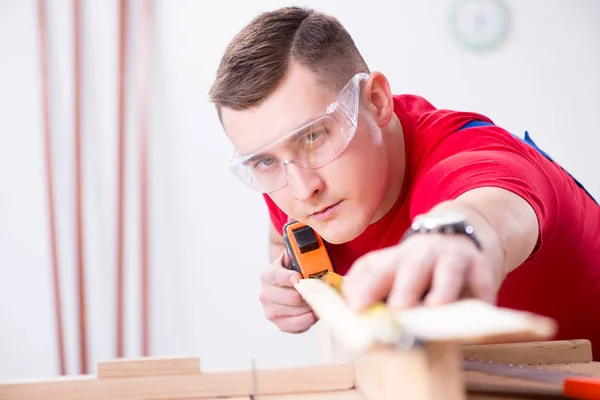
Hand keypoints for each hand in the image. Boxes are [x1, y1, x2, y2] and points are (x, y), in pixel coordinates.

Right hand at [259, 251, 317, 332]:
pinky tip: (312, 312)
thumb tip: (310, 251)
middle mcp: (265, 294)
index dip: (288, 278)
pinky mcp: (280, 324)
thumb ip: (299, 254)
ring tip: (317, 300)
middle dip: (307, 294)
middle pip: (290, 297)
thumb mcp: (294, 259)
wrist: (288, 287)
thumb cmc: (294, 272)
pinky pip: (295, 326)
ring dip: (309, 307)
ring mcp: (271, 312)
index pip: (276, 277)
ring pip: (295, 312)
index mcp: (267, 276)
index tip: (299, 277)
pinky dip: (307, 320)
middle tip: (318, 290)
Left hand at [342, 233, 501, 310]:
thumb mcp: (392, 266)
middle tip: (397, 308)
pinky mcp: (481, 267)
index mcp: (396, 258)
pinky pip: (482, 281)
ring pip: (448, 271)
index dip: (366, 288)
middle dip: (405, 288)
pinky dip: (480, 295)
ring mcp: (452, 258)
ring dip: (442, 288)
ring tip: (436, 306)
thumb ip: (369, 283)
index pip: (375, 270)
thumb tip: (347, 305)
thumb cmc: (420, 263)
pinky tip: (477, 308)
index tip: (356, 307)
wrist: (459, 236)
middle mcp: (422, 255)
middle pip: (411, 268)